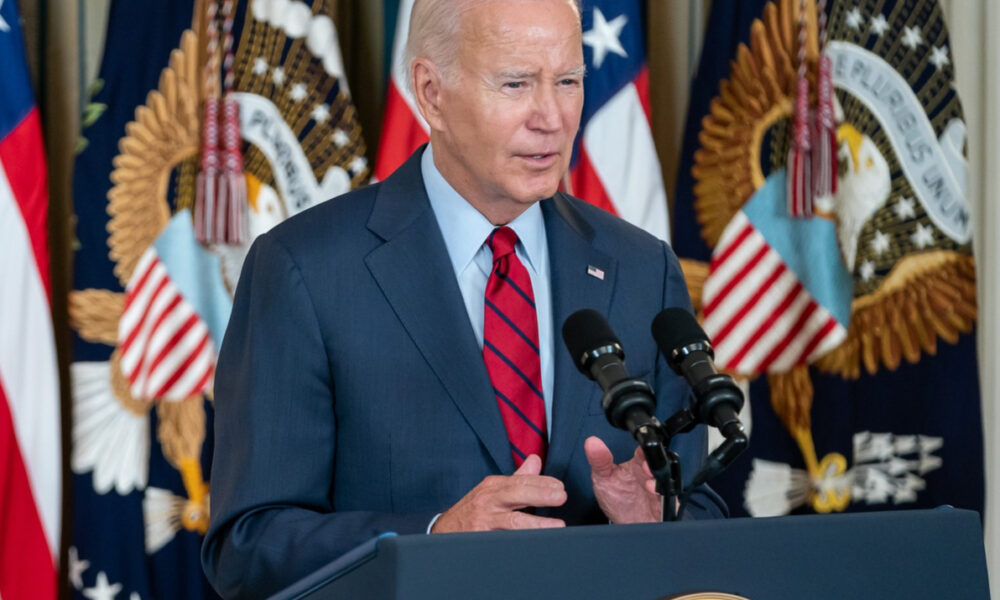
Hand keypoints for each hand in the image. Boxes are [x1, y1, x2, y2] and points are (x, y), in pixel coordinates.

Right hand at [431, 454, 566, 532]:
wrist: (444, 533)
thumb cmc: (475, 510)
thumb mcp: (493, 490)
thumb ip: (517, 478)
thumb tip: (536, 460)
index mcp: (494, 486)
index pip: (521, 480)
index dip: (542, 483)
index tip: (560, 486)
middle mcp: (488, 501)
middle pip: (516, 494)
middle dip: (540, 495)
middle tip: (562, 496)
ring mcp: (485, 521)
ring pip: (512, 521)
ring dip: (536, 523)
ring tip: (557, 526)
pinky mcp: (482, 540)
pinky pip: (504, 541)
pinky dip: (521, 542)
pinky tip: (537, 544)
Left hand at [585, 436, 660, 523]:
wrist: (627, 526)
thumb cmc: (617, 501)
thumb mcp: (603, 479)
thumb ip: (599, 461)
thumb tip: (591, 442)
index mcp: (636, 464)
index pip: (643, 449)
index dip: (644, 446)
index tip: (640, 449)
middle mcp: (649, 474)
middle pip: (658, 460)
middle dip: (654, 460)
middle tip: (644, 465)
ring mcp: (658, 486)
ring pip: (666, 474)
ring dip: (658, 475)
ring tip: (647, 478)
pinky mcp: (666, 500)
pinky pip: (670, 492)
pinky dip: (662, 490)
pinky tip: (651, 490)